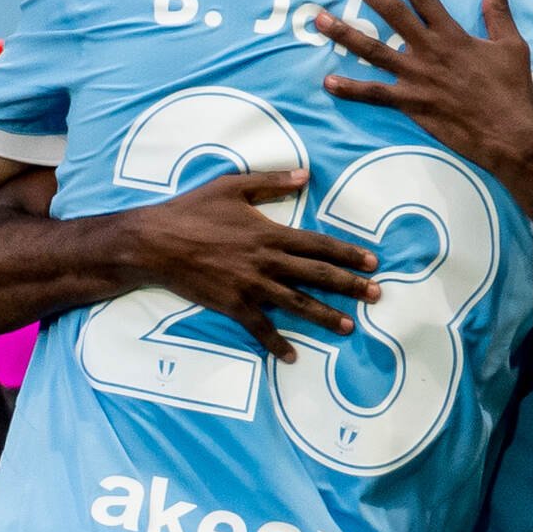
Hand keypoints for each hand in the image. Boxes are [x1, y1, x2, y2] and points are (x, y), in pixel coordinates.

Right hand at [123, 170, 380, 362]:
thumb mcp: (231, 185)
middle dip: (350, 286)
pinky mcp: (232, 305)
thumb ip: (272, 181)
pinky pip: (259, 328)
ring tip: (349, 327)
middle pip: (316, 276)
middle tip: (377, 295)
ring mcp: (250, 286)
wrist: (154, 242)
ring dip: (325, 316)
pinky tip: (292, 357)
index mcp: (269, 232)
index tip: (373, 262)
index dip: (348, 253)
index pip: (318, 244)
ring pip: (296, 304)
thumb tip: (306, 174)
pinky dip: (276, 343)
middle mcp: (266, 261)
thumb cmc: (191, 210)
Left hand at [315, 0, 532, 188]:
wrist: (509, 133)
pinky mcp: (412, 104)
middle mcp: (430, 51)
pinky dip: (351, 90)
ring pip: (374, 51)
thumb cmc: (513, 90)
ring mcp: (417, 77)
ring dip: (345, 34)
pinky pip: (375, 95)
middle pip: (392, 14)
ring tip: (320, 19)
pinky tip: (328, 82)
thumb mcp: (512, 46)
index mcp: (452, 35)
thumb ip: (499, 12)